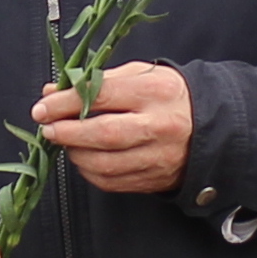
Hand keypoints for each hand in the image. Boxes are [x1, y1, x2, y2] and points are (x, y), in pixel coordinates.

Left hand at [33, 61, 192, 195]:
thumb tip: (53, 93)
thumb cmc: (170, 96)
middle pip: (103, 134)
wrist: (213, 127)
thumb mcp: (141, 75)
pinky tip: (85, 158)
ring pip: (104, 163)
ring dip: (75, 154)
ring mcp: (157, 156)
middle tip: (48, 129)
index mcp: (155, 92)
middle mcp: (158, 126)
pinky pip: (111, 182)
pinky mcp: (153, 179)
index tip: (43, 107)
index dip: (66, 103)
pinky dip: (90, 172)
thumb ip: (97, 82)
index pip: (102, 96)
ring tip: (66, 142)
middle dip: (67, 133)